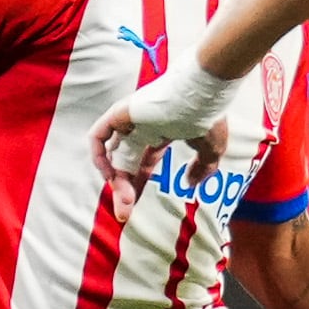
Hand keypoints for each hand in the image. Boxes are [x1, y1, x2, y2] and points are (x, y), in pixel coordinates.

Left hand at [90, 91, 226, 221]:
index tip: (132, 211)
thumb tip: (190, 184)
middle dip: (122, 190)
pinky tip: (109, 174)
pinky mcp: (120, 114)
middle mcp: (142, 128)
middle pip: (124, 163)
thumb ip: (202, 169)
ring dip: (113, 179)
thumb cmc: (210, 117)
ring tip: (124, 201)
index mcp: (161, 134)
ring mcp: (130, 120)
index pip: (142, 164)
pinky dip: (98, 156)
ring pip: (111, 153)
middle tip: (124, 214)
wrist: (205, 93)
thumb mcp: (211, 151)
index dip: (137, 186)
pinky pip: (98, 136)